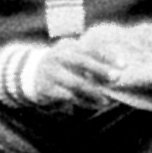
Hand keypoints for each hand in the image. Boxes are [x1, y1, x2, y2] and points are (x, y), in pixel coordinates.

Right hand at [0, 38, 120, 110]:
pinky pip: (67, 96)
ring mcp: (52, 72)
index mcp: (69, 46)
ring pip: (76, 82)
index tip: (124, 64)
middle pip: (82, 61)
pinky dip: (81, 102)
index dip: (108, 55)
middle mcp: (60, 56)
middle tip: (117, 78)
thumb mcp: (72, 55)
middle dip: (101, 70)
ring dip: (93, 93)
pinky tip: (92, 106)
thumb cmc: (61, 65)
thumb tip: (119, 70)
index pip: (91, 47)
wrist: (27, 73)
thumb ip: (90, 59)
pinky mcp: (46, 88)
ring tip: (106, 101)